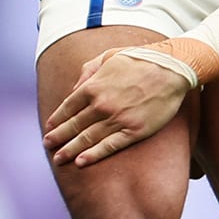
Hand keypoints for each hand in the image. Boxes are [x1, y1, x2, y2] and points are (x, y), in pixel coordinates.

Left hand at [43, 48, 195, 165]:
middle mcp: (101, 105)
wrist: (171, 68)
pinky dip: (93, 155)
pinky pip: (109, 146)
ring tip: (58, 158)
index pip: (67, 107)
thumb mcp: (108, 56)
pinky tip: (81, 162)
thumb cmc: (140, 59)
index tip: (49, 128)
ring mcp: (117, 119)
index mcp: (93, 86)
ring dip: (70, 150)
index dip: (57, 120)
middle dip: (58, 138)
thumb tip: (73, 89)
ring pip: (87, 139)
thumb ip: (87, 71)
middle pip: (73, 126)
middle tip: (47, 146)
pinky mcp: (134, 131)